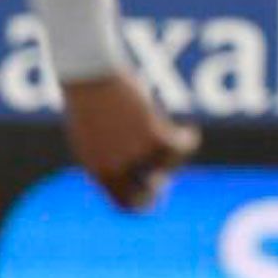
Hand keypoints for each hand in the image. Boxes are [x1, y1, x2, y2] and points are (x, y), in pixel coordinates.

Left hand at [61, 72, 198, 210]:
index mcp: (98, 170)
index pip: (124, 204)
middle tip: (166, 171)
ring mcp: (135, 154)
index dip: (144, 202)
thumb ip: (113, 160)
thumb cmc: (88, 101)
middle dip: (161, 184)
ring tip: (170, 131)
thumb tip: (140, 177)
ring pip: (169, 163)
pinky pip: (181, 146)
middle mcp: (116, 168)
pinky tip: (190, 131)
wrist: (88, 73)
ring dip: (171, 149)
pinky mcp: (154, 137)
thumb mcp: (94, 137)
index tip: (154, 189)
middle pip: (149, 194)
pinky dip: (188, 139)